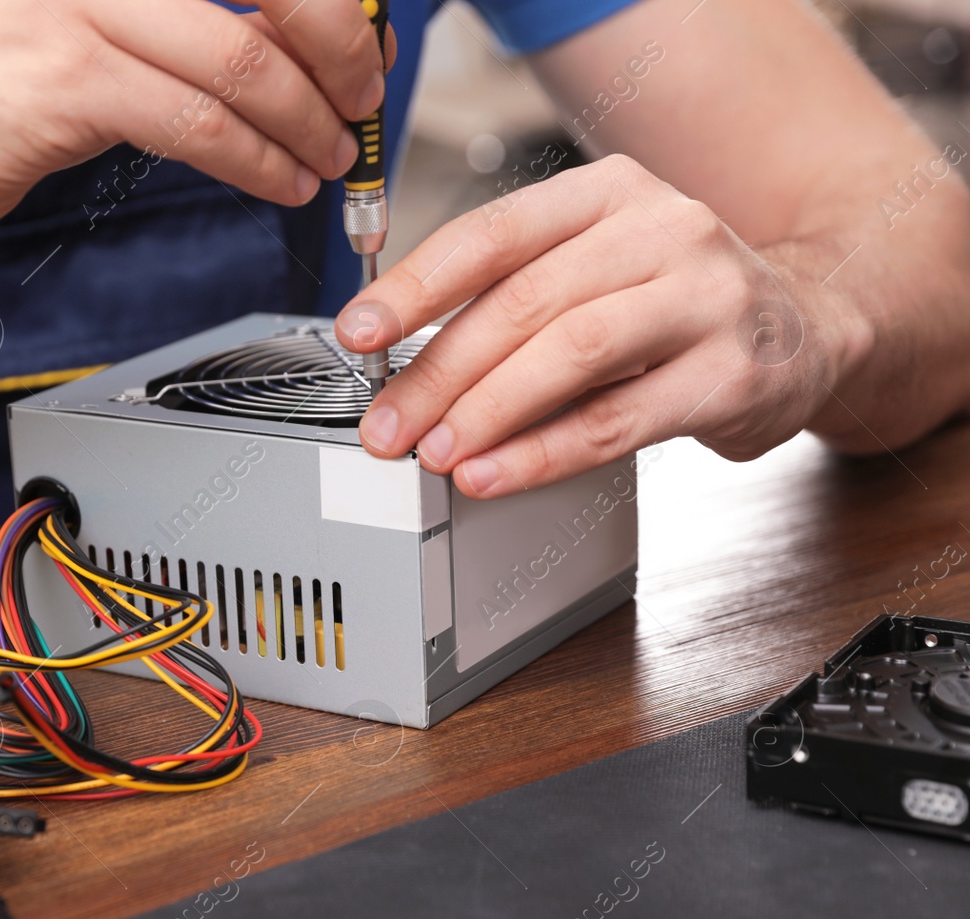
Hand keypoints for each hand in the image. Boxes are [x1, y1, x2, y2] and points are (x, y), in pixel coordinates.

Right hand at [0, 0, 392, 232]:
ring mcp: (81, 5)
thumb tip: (288, 43)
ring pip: (242, 59)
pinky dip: (257, 161)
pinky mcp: (70, 80)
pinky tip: (281, 181)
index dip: (329, 3)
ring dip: (305, 122)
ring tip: (328, 158)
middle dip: (339, 51)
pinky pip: (198, 123)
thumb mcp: (81, 24)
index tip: (360, 47)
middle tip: (363, 101)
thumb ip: (175, 20)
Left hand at [335, 155, 872, 497]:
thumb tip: (401, 364)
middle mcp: (663, 227)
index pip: (492, 233)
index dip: (414, 286)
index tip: (357, 333)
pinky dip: (544, 453)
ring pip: (571, 353)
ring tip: (434, 453)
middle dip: (437, 371)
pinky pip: (619, 419)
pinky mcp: (735, 371)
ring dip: (487, 411)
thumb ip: (512, 299)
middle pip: (523, 301)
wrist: (812, 327)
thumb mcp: (596, 269)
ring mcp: (707, 295)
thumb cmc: (673, 301)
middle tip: (386, 425)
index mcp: (607, 192)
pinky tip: (494, 474)